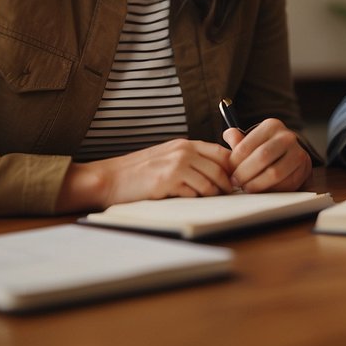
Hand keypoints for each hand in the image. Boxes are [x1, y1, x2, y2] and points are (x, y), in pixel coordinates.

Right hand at [56, 138, 233, 210]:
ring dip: (212, 195)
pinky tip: (189, 201)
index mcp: (185, 144)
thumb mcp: (167, 156)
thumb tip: (217, 173)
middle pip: (220, 168)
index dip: (231, 167)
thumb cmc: (138, 171)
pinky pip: (193, 193)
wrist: (111, 179)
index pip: (221, 152)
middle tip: (228, 195)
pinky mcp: (168, 180)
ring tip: (210, 201)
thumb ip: (189, 159)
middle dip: (227, 185)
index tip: (234, 180)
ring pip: (209, 183)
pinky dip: (195, 200)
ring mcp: (176, 165)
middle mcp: (183, 151)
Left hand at [223, 118, 312, 192]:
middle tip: (236, 182)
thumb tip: (228, 135)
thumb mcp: (252, 138)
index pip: (246, 145)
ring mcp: (298, 153)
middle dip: (245, 174)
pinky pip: (285, 184)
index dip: (234, 162)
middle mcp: (287, 137)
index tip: (229, 172)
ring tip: (247, 187)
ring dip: (257, 184)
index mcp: (271, 126)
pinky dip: (271, 190)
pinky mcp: (303, 170)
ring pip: (274, 173)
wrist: (292, 153)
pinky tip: (262, 189)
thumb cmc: (266, 146)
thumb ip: (237, 139)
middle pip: (262, 157)